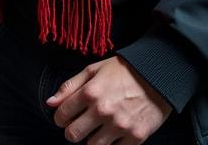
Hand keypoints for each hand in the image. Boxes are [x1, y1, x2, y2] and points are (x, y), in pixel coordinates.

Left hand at [47, 55, 171, 144]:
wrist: (156, 77)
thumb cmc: (122, 71)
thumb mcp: (92, 70)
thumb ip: (69, 86)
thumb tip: (50, 102)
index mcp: (90, 93)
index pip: (62, 113)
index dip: (58, 117)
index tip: (62, 118)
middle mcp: (103, 111)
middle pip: (74, 134)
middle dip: (70, 132)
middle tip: (74, 128)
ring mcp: (120, 126)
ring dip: (89, 140)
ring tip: (92, 132)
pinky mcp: (136, 137)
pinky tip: (109, 136)